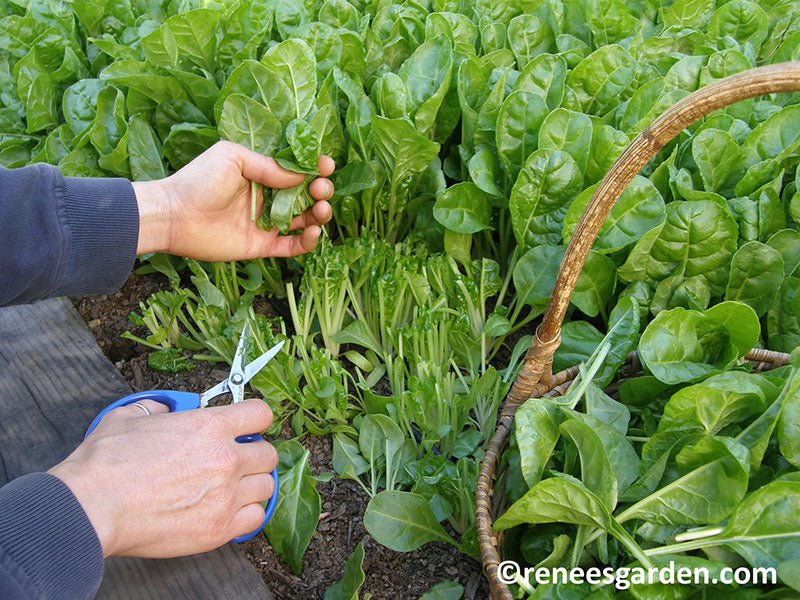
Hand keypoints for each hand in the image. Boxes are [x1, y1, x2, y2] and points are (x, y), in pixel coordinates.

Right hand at [48, 398, 276, 557]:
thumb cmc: (106, 464)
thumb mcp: (130, 416)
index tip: (249, 427)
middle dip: (254, 455)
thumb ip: (158, 409)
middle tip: (236, 460)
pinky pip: (256, 517)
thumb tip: (166, 410)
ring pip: (266, 486)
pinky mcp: (220, 528)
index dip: (255, 420)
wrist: (92, 507)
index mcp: (210, 426)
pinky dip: (247, 513)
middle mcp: (226, 459)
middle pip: (268, 454)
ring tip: (231, 487)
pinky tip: (228, 510)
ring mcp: (226, 495)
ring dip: (252, 485)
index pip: (261, 414)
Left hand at [133, 141, 334, 259]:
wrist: (173, 215)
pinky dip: (307, 242)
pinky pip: (292, 246)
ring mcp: (266, 222)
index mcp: (261, 173)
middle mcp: (267, 197)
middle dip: (321, 190)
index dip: (315, 168)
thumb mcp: (233, 158)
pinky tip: (313, 232)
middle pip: (306, 195)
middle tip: (321, 189)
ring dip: (320, 214)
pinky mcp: (261, 245)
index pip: (296, 170)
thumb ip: (268, 166)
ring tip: (321, 210)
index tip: (326, 165)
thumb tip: (300, 177)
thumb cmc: (198, 180)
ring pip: (304, 220)